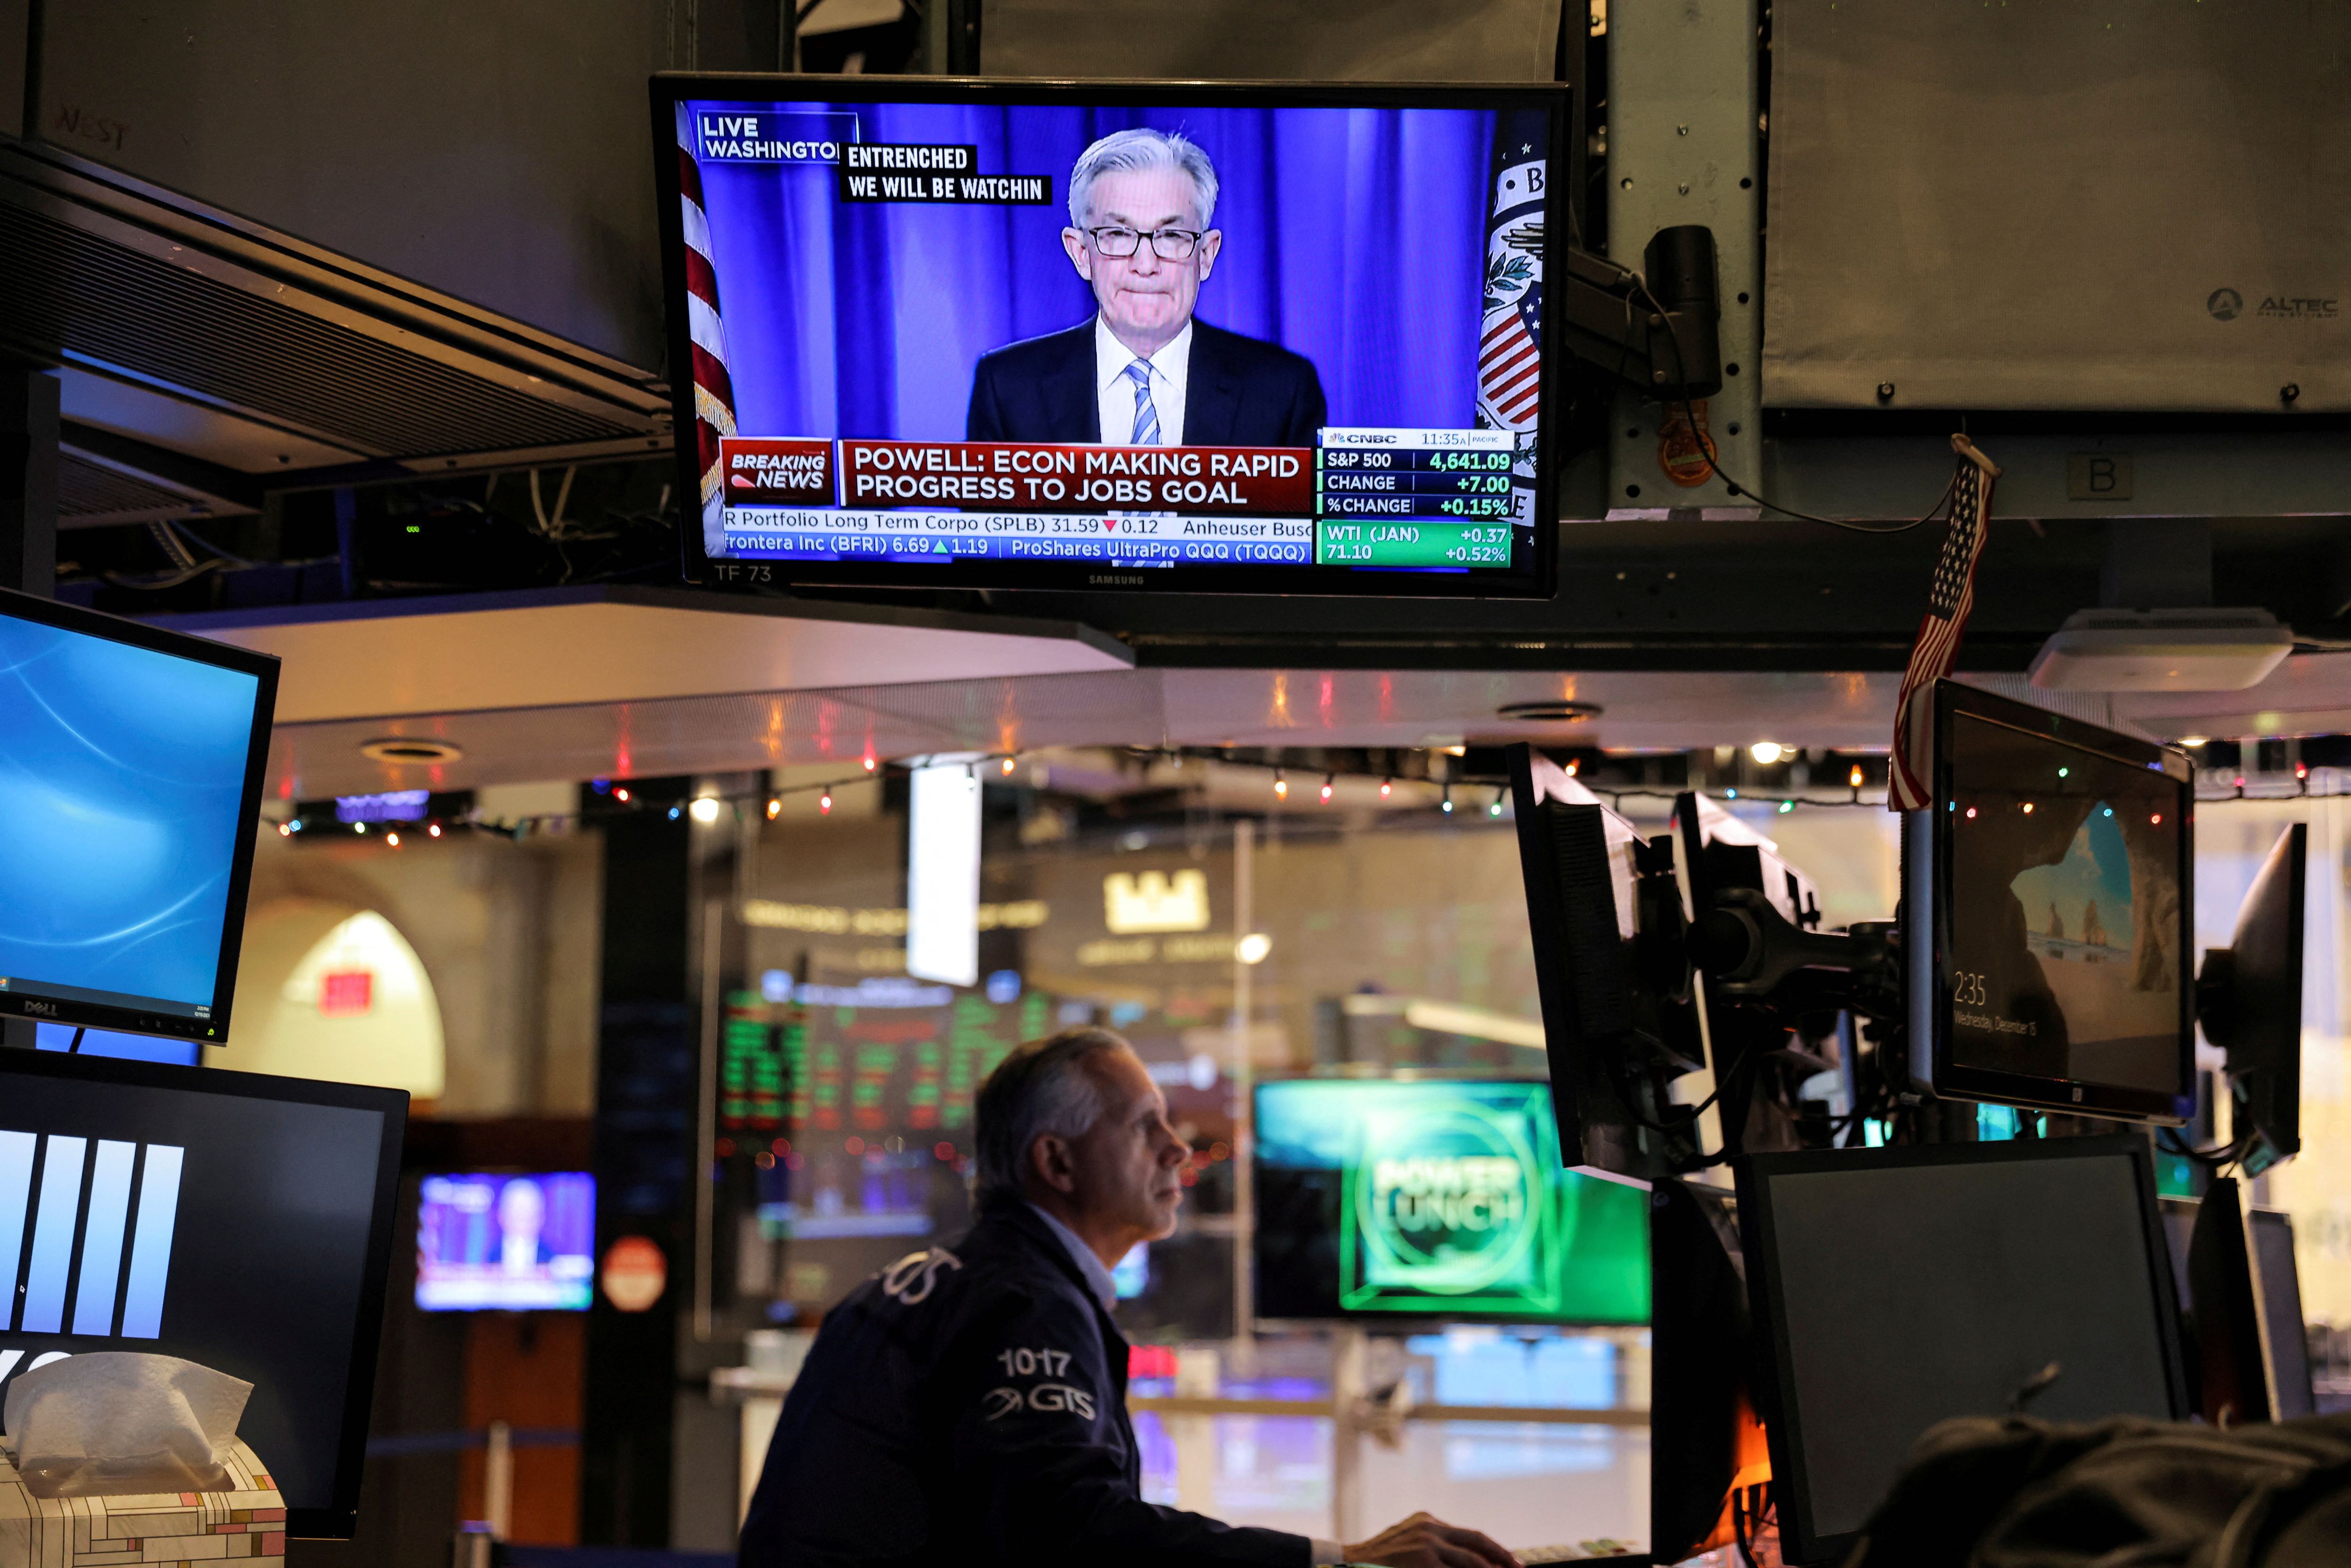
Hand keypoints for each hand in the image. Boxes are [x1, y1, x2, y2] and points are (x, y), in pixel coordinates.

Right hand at [1343, 1511, 1520, 1567]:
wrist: (1350, 1563)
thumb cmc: (1381, 1561)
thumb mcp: (1410, 1544)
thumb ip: (1435, 1547)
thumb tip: (1469, 1560)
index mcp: (1428, 1520)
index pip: (1470, 1535)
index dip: (1494, 1548)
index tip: (1512, 1560)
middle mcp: (1430, 1527)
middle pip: (1477, 1542)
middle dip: (1502, 1557)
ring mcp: (1426, 1543)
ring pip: (1470, 1560)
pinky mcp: (1423, 1560)